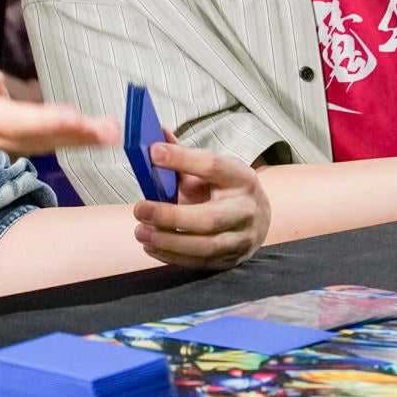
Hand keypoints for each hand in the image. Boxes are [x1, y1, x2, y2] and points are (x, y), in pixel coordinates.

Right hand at [0, 37, 117, 160]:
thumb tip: (10, 92)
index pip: (11, 117)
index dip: (47, 120)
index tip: (79, 119)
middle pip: (31, 138)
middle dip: (75, 136)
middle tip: (113, 131)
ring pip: (29, 143)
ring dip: (68, 139)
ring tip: (104, 133)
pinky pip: (19, 141)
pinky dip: (49, 138)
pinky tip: (73, 134)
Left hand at [131, 140, 269, 270]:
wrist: (257, 217)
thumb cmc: (225, 188)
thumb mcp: (211, 168)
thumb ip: (182, 155)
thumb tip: (153, 133)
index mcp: (240, 177)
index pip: (212, 166)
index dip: (182, 158)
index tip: (153, 152)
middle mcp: (246, 209)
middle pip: (209, 217)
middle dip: (171, 216)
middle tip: (139, 209)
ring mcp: (242, 238)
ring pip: (205, 246)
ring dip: (168, 241)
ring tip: (140, 231)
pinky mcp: (232, 261)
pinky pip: (201, 263)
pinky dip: (173, 257)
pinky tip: (151, 246)